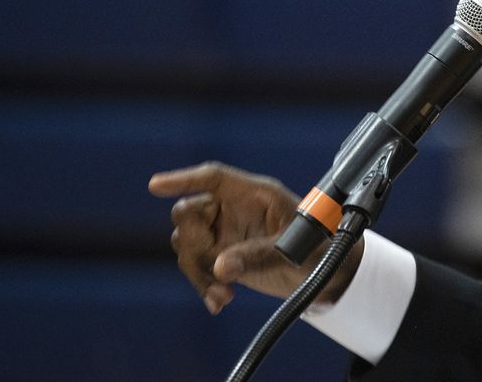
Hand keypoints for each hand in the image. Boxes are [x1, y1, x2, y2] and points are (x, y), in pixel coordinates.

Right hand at [148, 162, 363, 314]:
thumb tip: (220, 267)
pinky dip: (202, 285)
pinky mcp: (222, 256)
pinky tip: (219, 303)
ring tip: (222, 297)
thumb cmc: (318, 247)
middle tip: (212, 268)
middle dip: (192, 243)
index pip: (214, 178)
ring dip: (197, 272)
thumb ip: (258, 255)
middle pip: (189, 213)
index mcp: (255, 194)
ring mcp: (225, 232)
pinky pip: (195, 266)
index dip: (184, 179)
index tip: (155, 186)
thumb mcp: (293, 249)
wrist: (326, 273)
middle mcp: (234, 209)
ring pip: (186, 243)